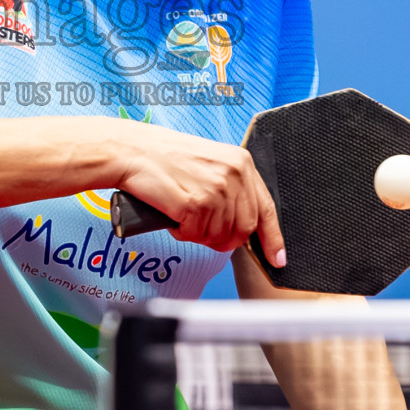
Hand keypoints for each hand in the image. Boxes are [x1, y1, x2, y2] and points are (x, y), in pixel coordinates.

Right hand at [114, 124, 284, 265]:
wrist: (132, 151)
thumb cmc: (164, 157)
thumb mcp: (210, 163)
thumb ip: (231, 187)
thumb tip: (243, 223)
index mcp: (241, 163)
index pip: (266, 208)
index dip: (272, 238)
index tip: (276, 258)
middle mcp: (233, 175)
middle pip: (243, 229)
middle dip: (224, 239)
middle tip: (202, 230)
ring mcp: (215, 189)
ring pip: (218, 236)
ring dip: (198, 234)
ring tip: (181, 215)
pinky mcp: (195, 204)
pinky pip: (195, 235)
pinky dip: (182, 233)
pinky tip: (173, 216)